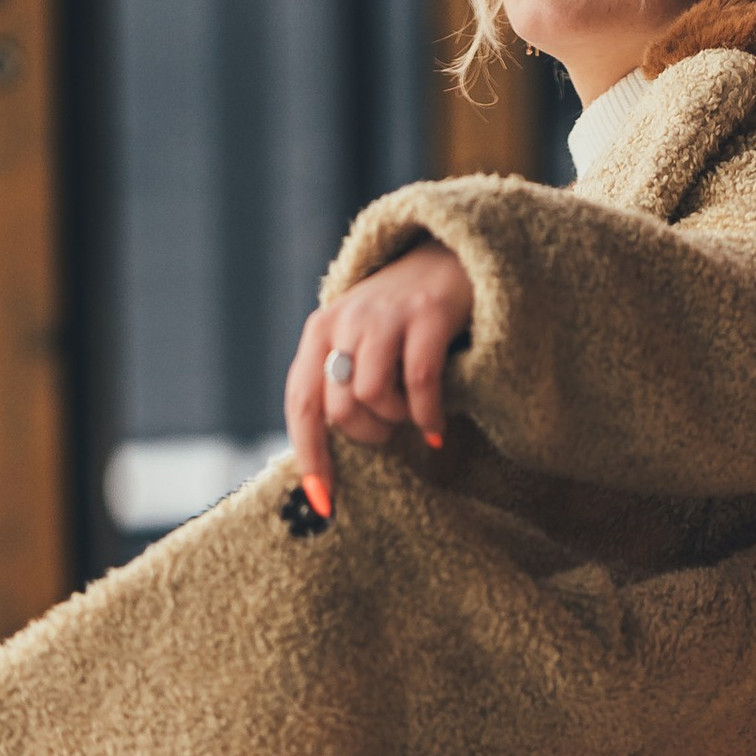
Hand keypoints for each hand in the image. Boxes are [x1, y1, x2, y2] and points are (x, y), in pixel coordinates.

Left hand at [283, 240, 473, 512]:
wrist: (454, 254)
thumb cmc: (407, 317)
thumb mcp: (362, 343)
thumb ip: (341, 383)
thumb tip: (328, 457)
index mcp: (320, 332)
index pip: (301, 404)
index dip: (310, 457)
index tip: (324, 502)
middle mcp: (344, 321)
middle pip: (339, 409)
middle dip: (369, 436)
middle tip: (394, 432)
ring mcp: (385, 316)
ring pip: (372, 397)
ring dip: (398, 421)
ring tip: (416, 416)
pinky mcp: (427, 314)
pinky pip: (418, 383)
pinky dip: (428, 415)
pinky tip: (437, 428)